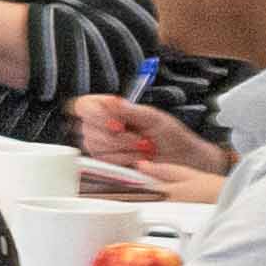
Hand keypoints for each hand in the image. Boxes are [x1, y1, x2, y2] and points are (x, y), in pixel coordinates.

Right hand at [69, 90, 228, 181]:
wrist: (181, 161)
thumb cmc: (172, 137)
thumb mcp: (154, 118)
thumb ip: (131, 110)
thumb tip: (113, 101)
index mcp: (110, 109)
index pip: (84, 106)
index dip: (95, 114)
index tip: (117, 123)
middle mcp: (102, 126)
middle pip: (87, 128)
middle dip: (117, 137)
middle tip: (139, 137)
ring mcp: (102, 146)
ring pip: (94, 147)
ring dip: (123, 149)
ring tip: (142, 148)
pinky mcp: (105, 164)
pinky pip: (103, 162)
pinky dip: (124, 161)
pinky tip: (138, 159)